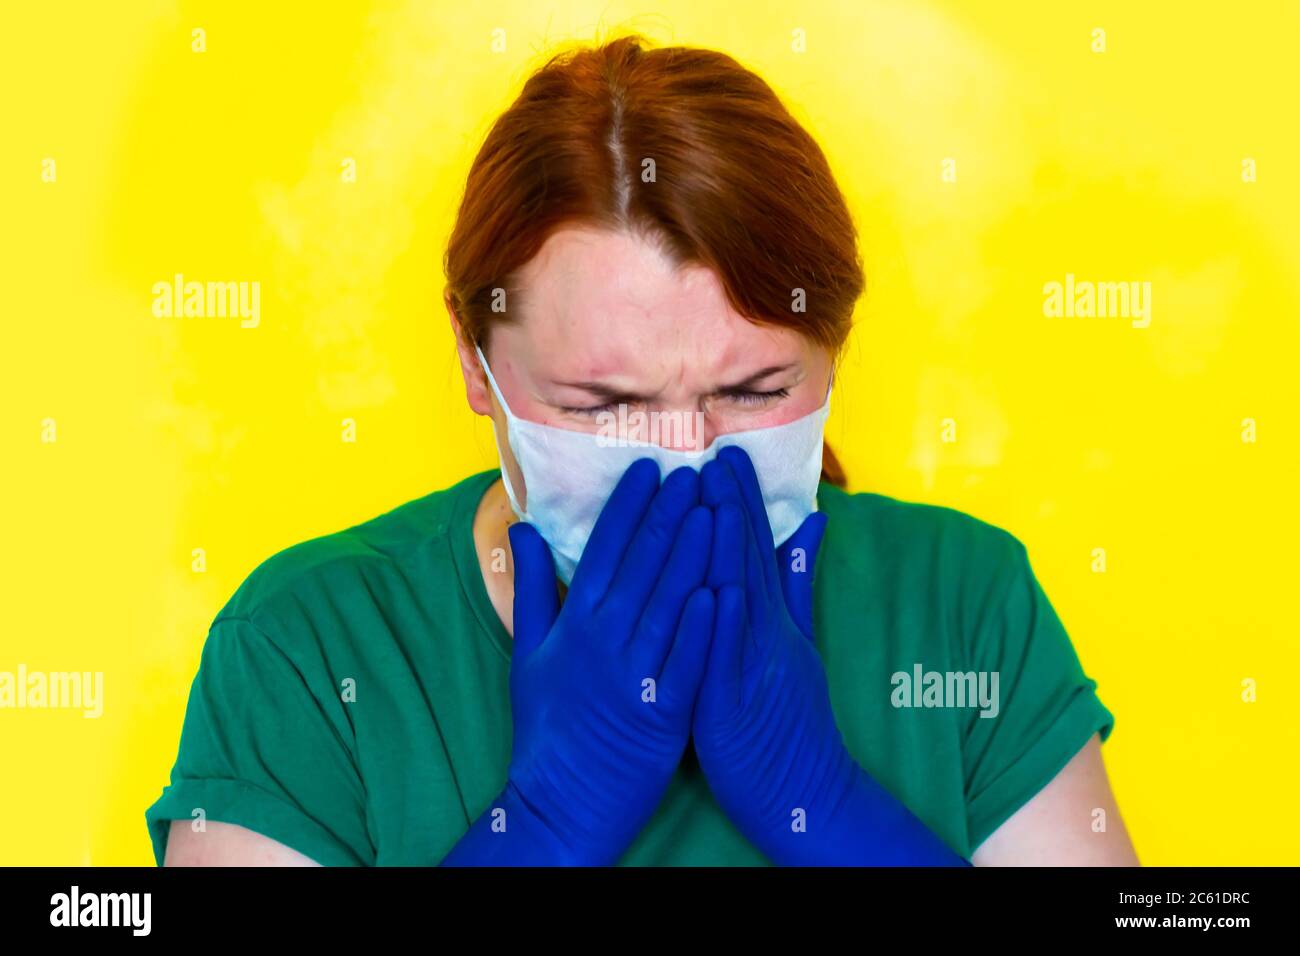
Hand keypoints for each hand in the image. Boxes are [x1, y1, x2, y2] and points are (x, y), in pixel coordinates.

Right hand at [442, 458, 714, 865]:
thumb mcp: (529, 653)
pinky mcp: (662, 714)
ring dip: (691, 556)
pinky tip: (718, 590)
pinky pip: (684, 663)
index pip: (604, 552)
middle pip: (640, 568)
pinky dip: (700, 628)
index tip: (650, 469)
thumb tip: (524, 528)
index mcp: (574, 625)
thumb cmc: (546, 727)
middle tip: (694, 472)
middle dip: (668, 516)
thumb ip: (533, 587)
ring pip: (667, 605)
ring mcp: (633, 677)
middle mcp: (602, 643)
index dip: (628, 508)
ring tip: (714, 510)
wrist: (560, 803)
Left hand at [693, 446, 966, 865]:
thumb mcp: (797, 644)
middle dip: (731, 508)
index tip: (724, 454)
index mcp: (770, 621)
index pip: (753, 551)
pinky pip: (730, 664)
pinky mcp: (736, 709)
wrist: (806, 793)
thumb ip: (798, 585)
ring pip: (740, 602)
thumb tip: (809, 526)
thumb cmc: (787, 719)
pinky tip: (721, 593)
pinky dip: (729, 628)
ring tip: (712, 503)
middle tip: (714, 455)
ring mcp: (753, 670)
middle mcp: (764, 636)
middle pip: (746, 564)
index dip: (740, 502)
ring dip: (728, 552)